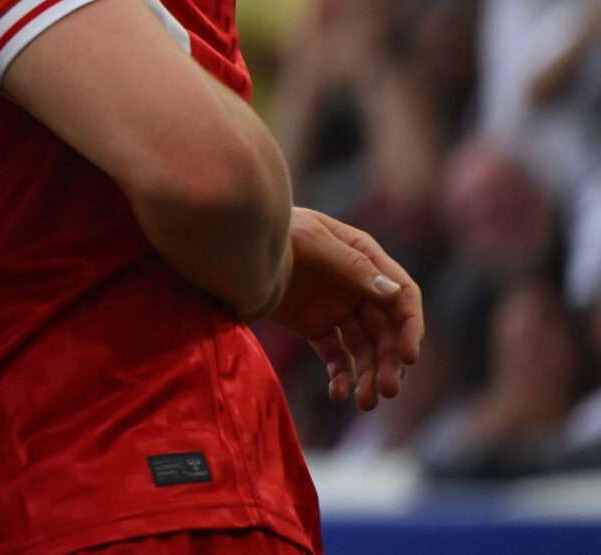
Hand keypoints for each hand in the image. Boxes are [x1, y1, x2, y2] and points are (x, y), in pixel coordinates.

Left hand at [254, 207, 423, 409]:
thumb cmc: (269, 232)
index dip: (410, 327)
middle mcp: (357, 284)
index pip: (401, 295)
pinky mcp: (314, 326)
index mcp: (364, 256)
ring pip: (364, 347)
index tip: (408, 358)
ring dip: (369, 375)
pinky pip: (335, 355)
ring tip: (365, 402)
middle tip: (387, 391)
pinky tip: (338, 394)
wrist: (225, 246)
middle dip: (389, 361)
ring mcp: (336, 306)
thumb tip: (394, 292)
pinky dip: (340, 375)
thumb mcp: (310, 241)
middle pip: (386, 329)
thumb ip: (350, 265)